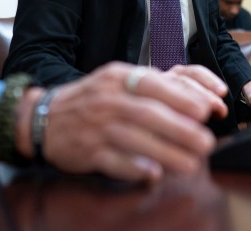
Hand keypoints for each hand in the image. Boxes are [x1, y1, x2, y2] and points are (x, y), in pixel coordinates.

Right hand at [39, 63, 223, 181]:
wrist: (44, 118)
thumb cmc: (93, 100)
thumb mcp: (117, 82)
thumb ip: (152, 88)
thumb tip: (194, 101)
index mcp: (118, 78)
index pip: (153, 85)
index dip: (181, 97)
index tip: (206, 110)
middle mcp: (107, 99)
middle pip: (148, 114)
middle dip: (181, 129)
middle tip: (206, 142)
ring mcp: (96, 126)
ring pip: (134, 139)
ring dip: (165, 152)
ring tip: (190, 164)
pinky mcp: (87, 151)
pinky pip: (113, 160)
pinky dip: (134, 167)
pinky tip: (154, 173)